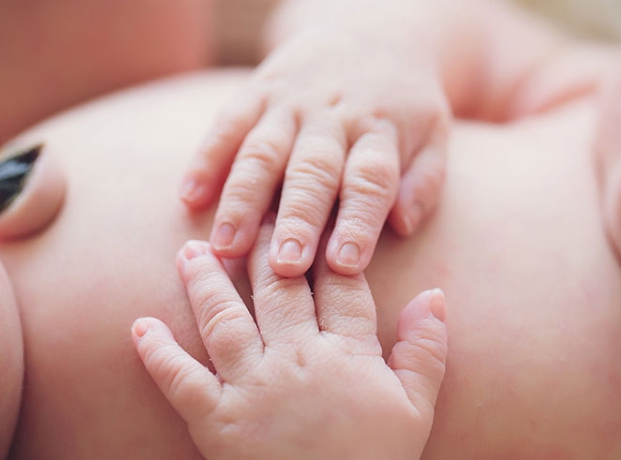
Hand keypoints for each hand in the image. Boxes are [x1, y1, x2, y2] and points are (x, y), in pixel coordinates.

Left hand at [131, 220, 447, 459]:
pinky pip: (179, 380)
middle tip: (246, 212)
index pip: (336, 284)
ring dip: (204, 280)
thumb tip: (434, 294)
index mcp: (349, 354)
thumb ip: (425, 347)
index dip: (324, 245)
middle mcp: (298, 361)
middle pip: (275, 287)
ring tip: (191, 249)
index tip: (310, 214)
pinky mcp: (216, 423)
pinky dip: (156, 353)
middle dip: (260, 245)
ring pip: (224, 319)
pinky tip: (138, 326)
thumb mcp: (417, 407)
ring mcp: (253, 391)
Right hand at [181, 28, 450, 276]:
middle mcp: (333, 116)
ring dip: (242, 200)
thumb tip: (402, 225)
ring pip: (262, 151)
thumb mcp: (432, 136)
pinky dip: (207, 158)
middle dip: (297, 219)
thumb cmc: (403, 107)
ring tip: (225, 247)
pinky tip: (189, 198)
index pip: (370, 179)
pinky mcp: (258, 91)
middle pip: (313, 170)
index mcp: (380, 132)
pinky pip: (227, 123)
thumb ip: (422, 182)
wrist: (373, 32)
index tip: (344, 265)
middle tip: (283, 267)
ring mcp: (291, 102)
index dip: (358, 221)